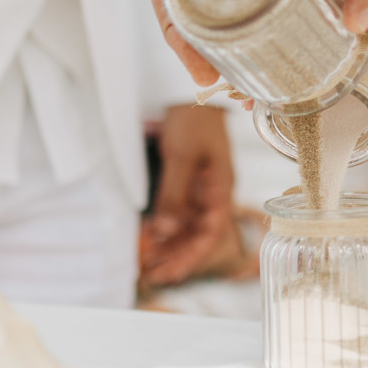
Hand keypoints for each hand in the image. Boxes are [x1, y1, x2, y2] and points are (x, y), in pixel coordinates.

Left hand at [141, 104, 236, 286]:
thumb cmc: (194, 120)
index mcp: (220, 190)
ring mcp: (198, 190)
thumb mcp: (182, 157)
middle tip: (152, 275)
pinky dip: (163, 227)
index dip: (193, 256)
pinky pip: (175, 213)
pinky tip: (148, 238)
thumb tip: (164, 232)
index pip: (212, 233)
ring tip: (147, 262)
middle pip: (197, 235)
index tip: (173, 274)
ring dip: (168, 245)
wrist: (191, 93)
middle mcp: (211, 195)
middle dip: (177, 256)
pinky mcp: (186, 183)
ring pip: (185, 227)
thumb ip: (173, 195)